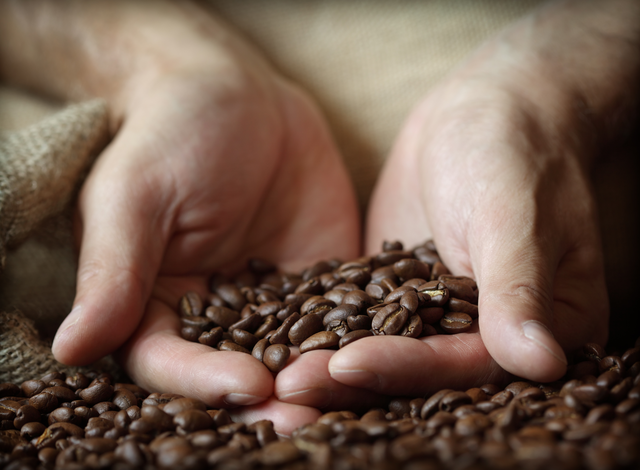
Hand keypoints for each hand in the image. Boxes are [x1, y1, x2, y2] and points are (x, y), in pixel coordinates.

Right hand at [0, 2, 363, 431]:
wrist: (235, 95)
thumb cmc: (169, 136)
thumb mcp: (135, 197)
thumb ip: (113, 272)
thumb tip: (70, 347)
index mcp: (156, 306)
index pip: (173, 361)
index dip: (206, 380)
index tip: (248, 387)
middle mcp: (216, 317)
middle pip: (240, 371)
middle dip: (275, 399)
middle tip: (310, 420)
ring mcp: (275, 300)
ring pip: (298, 352)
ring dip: (325, 378)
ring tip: (357, 396)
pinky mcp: (322, 278)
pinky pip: (344, 313)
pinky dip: (365, 333)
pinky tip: (394, 350)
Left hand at [275, 0, 638, 406]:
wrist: (481, 110)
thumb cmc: (512, 152)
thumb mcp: (513, 216)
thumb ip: (517, 288)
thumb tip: (540, 365)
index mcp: (534, 328)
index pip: (464, 365)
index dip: (406, 369)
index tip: (346, 365)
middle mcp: (486, 334)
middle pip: (417, 372)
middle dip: (354, 379)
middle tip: (289, 385)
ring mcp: (437, 315)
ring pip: (384, 352)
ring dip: (330, 363)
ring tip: (274, 372)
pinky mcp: (399, 291)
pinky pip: (363, 318)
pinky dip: (326, 330)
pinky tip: (278, 337)